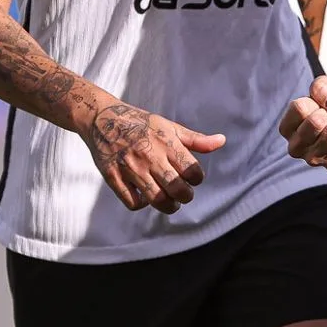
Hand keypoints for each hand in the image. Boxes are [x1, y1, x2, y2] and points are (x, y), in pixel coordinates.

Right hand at [81, 102, 225, 214]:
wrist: (104, 119)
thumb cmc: (142, 124)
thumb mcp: (170, 127)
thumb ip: (196, 139)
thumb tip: (222, 141)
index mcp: (166, 143)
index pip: (192, 170)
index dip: (197, 179)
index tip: (194, 179)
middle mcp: (150, 156)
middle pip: (176, 188)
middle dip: (186, 196)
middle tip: (185, 195)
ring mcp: (130, 168)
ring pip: (156, 199)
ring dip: (168, 206)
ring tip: (171, 204)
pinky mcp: (113, 177)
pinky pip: (132, 202)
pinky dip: (142, 204)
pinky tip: (146, 198)